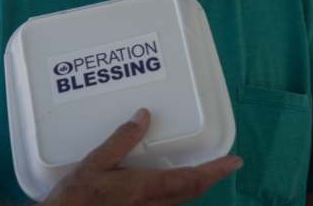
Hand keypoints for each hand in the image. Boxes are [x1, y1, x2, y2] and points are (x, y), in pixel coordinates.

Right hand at [41, 108, 241, 205]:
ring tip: (202, 170)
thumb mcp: (96, 162)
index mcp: (147, 187)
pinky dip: (178, 191)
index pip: (192, 179)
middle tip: (224, 164)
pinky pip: (168, 203)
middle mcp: (153, 204)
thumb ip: (122, 139)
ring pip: (181, 199)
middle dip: (210, 177)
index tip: (235, 161)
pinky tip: (170, 182)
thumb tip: (144, 116)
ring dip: (195, 185)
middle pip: (192, 191)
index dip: (216, 170)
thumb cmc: (77, 197)